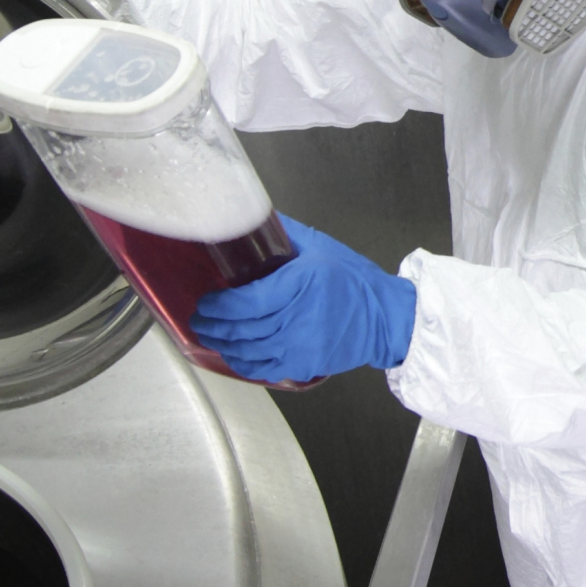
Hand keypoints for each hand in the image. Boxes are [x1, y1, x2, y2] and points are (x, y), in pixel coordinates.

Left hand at [188, 218, 416, 384]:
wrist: (386, 318)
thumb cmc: (353, 280)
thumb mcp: (321, 247)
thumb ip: (286, 235)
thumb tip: (252, 218)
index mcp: (299, 284)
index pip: (246, 302)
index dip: (219, 305)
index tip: (206, 300)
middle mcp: (296, 318)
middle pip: (241, 328)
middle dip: (213, 325)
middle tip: (199, 318)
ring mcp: (299, 346)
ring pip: (247, 351)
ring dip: (222, 344)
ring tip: (209, 335)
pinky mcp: (303, 365)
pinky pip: (263, 369)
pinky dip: (242, 364)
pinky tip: (233, 354)